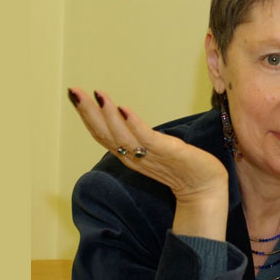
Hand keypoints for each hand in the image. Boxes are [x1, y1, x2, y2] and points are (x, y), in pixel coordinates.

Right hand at [68, 87, 228, 239]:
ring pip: (120, 137)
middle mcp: (133, 157)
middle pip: (104, 135)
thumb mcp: (154, 149)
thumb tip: (127, 118)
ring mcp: (149, 156)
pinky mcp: (166, 152)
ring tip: (97, 96)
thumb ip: (139, 137)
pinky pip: (145, 138)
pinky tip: (123, 108)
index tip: (75, 95)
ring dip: (107, 115)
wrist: (205, 187)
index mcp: (129, 155)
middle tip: (74, 91)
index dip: (87, 116)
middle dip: (88, 112)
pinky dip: (133, 124)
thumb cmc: (182, 167)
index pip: (102, 135)